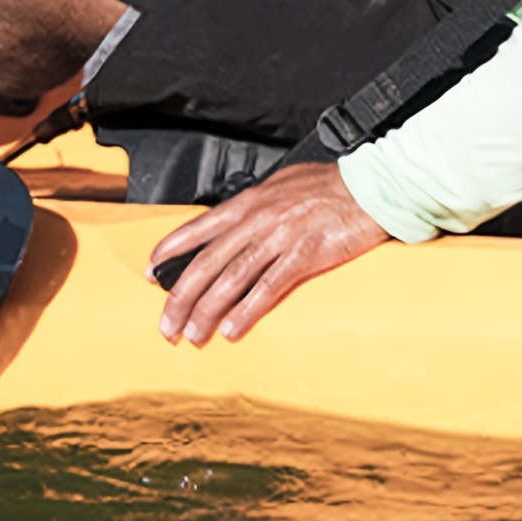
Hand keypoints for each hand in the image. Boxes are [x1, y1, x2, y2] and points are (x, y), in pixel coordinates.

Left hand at [148, 163, 388, 345]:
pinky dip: (246, 311)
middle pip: (208, 262)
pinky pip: (268, 288)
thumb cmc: (327, 186)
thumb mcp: (280, 187)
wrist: (370, 186)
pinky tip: (231, 330)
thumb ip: (254, 207)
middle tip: (166, 323)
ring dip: (207, 311)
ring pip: (231, 279)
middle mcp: (257, 219)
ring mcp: (279, 237)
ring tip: (192, 334)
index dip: (171, 251)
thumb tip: (231, 226)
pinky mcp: (304, 255)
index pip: (199, 228)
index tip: (152, 272)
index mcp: (249, 202)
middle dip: (181, 296)